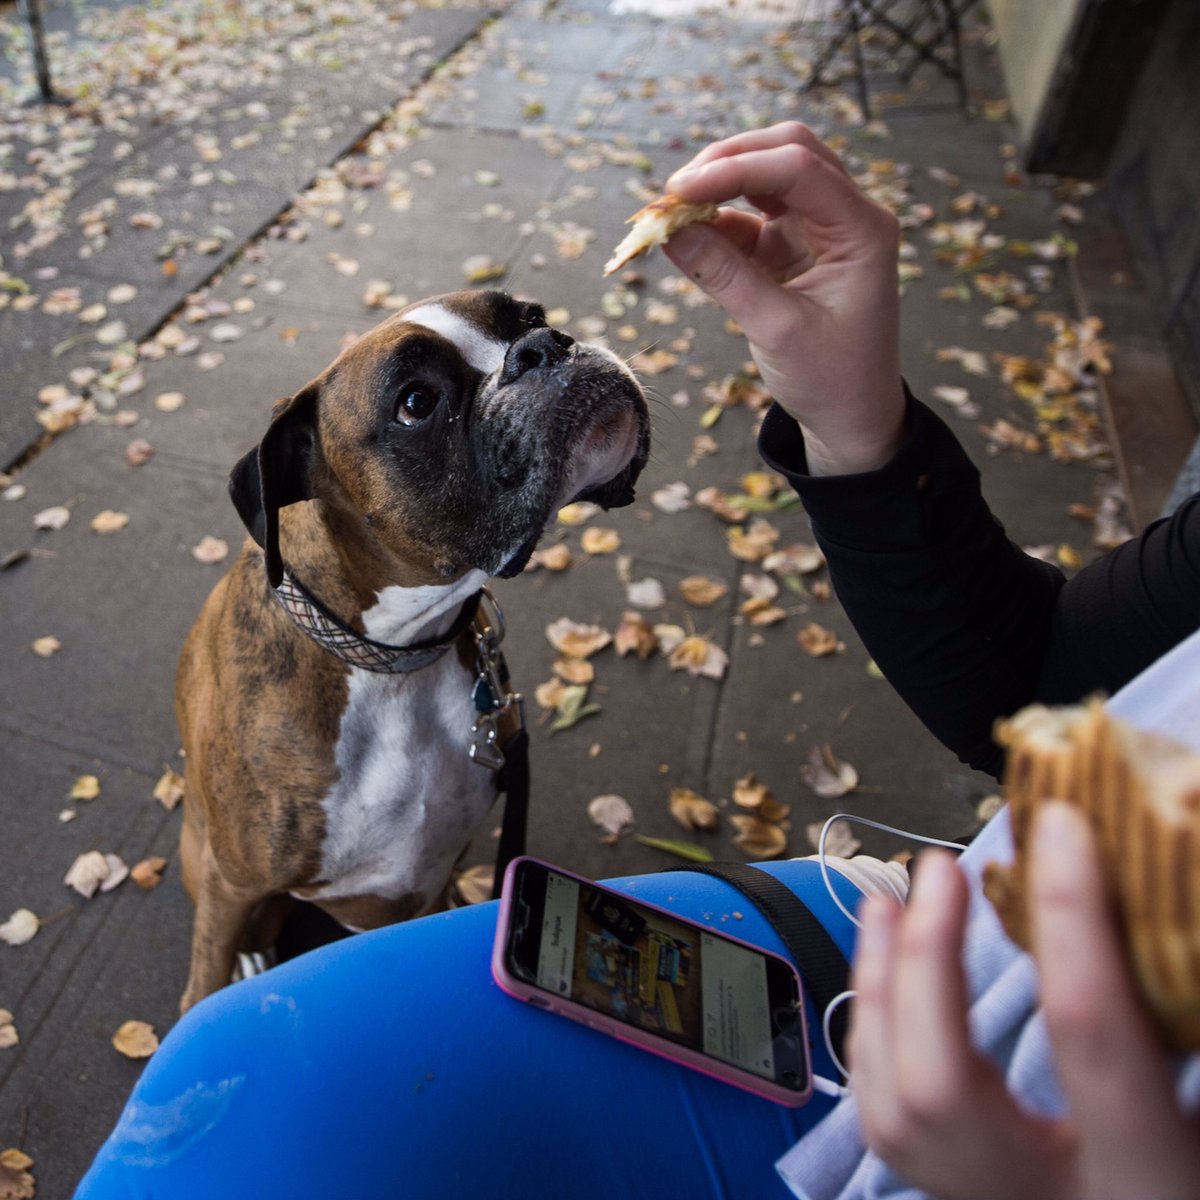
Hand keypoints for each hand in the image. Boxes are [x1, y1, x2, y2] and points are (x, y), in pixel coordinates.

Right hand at [662, 122, 905, 474]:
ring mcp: (817, 229)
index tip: (680, 190)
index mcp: (862, 228)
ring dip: (718, 186)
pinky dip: (715, 222)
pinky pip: (749, 219)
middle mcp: (845, 216)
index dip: (735, 169)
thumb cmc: (831, 378)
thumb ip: (724, 276)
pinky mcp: (791, 249)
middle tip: (674, 191)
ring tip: (670, 211)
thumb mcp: (776, 328)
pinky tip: (682, 235)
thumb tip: (669, 233)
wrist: (851, 417)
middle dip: (727, 162)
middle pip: (786, 152)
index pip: (798, 168)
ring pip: (766, 178)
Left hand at [848, 804, 1199, 1199]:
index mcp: (1151, 1183)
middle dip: (928, 963)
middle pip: (943, 1088)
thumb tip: (1161, 883)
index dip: (1072, 922)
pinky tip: (883, 960)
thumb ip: (1176, 1005)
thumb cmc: (1193, 1164)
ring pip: (891, 1106)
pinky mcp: (955, 1191)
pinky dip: (875, 1022)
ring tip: (891, 900)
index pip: (1093, 1039)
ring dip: (882, 984)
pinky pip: (884, 1111)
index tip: (1060, 824)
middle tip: (942, 864)